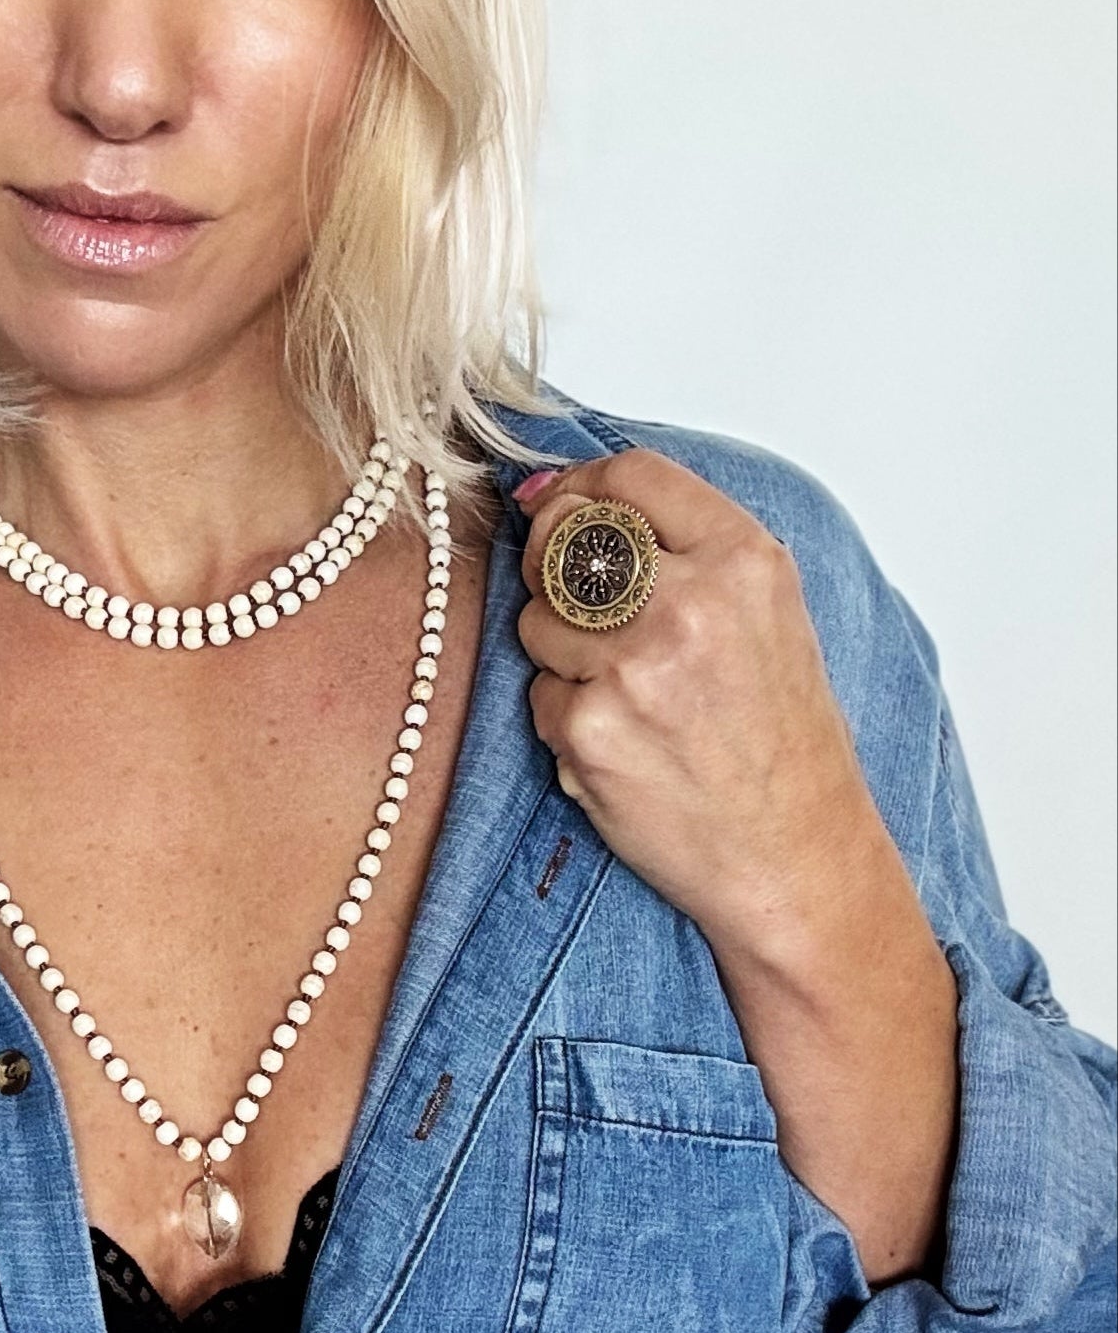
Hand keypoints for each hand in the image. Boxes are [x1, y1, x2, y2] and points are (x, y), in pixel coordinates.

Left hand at [513, 449, 889, 951]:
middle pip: (563, 540)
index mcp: (744, 561)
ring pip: (536, 620)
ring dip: (562, 655)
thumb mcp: (762, 614)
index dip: (582, 488)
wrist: (795, 856)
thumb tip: (550, 495)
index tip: (562, 509)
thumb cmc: (778, 738)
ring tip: (630, 696)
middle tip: (590, 617)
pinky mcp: (588, 729)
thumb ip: (674, 545)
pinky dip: (564, 716)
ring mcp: (634, 667)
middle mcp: (690, 603)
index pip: (630, 475)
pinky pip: (536, 692)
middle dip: (554, 570)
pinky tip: (622, 744)